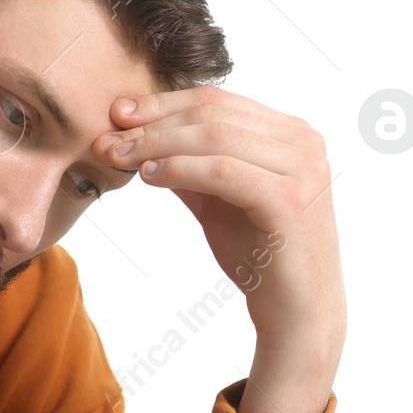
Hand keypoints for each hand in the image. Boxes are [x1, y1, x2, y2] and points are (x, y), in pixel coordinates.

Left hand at [92, 84, 345, 412]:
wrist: (297, 310)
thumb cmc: (260, 255)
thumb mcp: (217, 200)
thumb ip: (188, 167)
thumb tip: (137, 138)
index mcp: (290, 133)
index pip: (217, 101)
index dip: (163, 103)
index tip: (118, 113)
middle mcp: (303, 142)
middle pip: (213, 114)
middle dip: (153, 124)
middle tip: (109, 137)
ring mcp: (303, 168)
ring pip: (215, 137)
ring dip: (158, 144)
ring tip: (121, 156)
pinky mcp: (290, 200)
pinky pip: (222, 172)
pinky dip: (180, 169)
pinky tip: (149, 177)